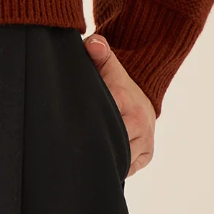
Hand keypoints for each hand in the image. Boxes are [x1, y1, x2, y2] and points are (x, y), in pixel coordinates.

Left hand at [84, 32, 155, 177]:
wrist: (143, 94)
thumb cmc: (116, 79)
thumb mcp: (107, 61)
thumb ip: (97, 49)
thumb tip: (92, 45)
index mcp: (124, 100)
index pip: (100, 119)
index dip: (83, 127)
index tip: (66, 132)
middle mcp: (137, 124)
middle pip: (109, 143)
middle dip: (91, 146)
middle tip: (70, 150)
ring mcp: (145, 142)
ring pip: (119, 159)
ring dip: (102, 159)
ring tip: (82, 159)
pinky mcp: (147, 155)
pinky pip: (128, 168)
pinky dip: (115, 166)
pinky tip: (100, 162)